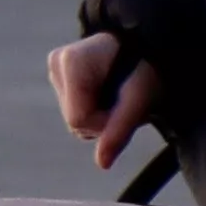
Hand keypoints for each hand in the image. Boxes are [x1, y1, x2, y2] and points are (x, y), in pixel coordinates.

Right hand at [49, 31, 160, 167]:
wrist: (149, 41)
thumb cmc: (149, 64)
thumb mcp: (141, 98)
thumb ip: (119, 130)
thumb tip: (102, 164)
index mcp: (72, 62)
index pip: (78, 119)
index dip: (106, 122)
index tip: (127, 108)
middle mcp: (58, 63)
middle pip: (75, 121)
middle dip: (104, 119)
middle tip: (128, 101)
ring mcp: (56, 69)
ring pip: (75, 119)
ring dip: (102, 115)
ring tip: (122, 94)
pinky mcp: (59, 74)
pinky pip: (75, 110)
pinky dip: (96, 108)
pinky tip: (110, 91)